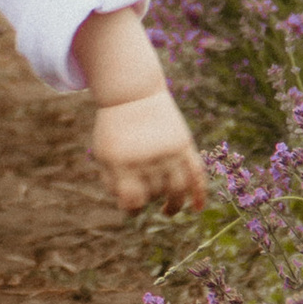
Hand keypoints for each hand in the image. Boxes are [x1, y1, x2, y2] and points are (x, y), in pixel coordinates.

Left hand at [90, 86, 207, 216]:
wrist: (132, 93)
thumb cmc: (114, 128)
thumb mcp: (103, 154)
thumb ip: (111, 182)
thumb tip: (129, 208)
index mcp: (123, 164)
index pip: (133, 201)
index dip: (132, 209)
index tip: (131, 206)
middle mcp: (148, 160)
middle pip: (155, 194)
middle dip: (149, 197)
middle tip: (144, 190)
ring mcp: (168, 152)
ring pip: (178, 190)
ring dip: (174, 205)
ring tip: (167, 210)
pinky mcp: (184, 145)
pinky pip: (197, 174)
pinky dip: (200, 193)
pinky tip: (198, 208)